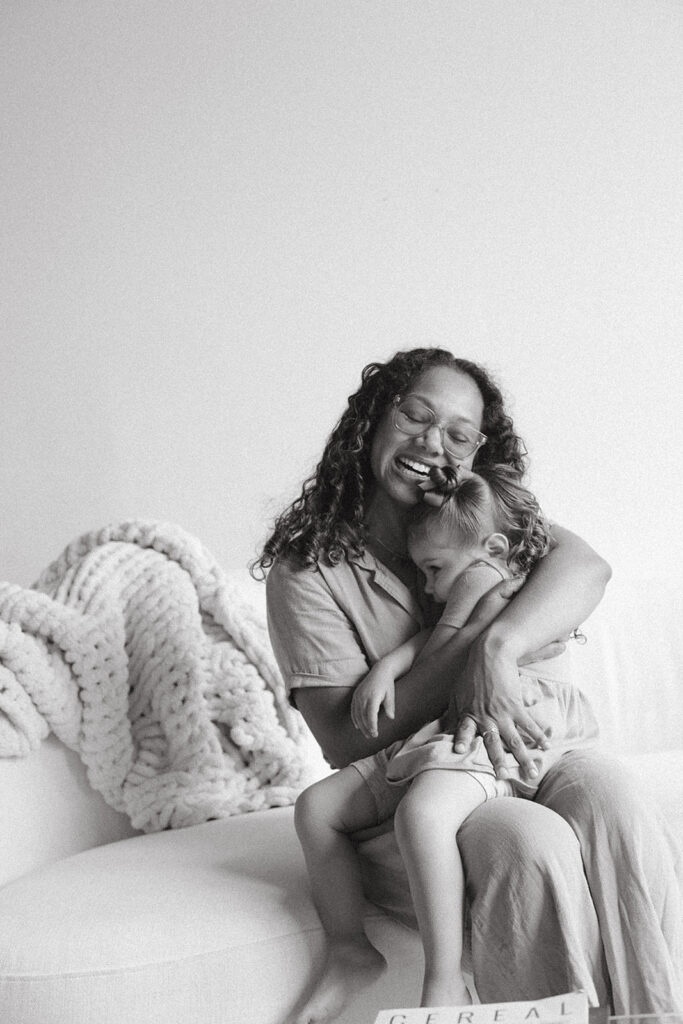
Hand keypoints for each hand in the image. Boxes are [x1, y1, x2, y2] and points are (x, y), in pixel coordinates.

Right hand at [350, 666, 395, 738]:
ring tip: (367, 734)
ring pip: (357, 714)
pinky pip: (353, 709)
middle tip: (372, 736)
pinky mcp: (355, 695)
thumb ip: (390, 706)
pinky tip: (358, 726)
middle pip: (363, 716)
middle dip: (367, 728)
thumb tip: (391, 717)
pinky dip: (355, 718)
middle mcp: (363, 696)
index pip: (370, 715)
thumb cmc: (388, 684)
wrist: (380, 670)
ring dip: (361, 725)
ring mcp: (358, 695)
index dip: (372, 725)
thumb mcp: (391, 694)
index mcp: (373, 696)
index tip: (375, 733)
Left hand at [450, 629, 550, 782]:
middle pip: (492, 743)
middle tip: (503, 776)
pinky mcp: (516, 706)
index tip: (458, 751)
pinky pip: (529, 724)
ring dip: (524, 758)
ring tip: (532, 773)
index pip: (463, 730)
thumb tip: (443, 728)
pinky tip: (546, 747)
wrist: (491, 654)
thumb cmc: (471, 674)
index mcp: (469, 713)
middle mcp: (486, 717)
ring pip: (515, 740)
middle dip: (498, 761)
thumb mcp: (456, 693)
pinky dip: (538, 736)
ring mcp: (503, 713)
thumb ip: (452, 713)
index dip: (462, 740)